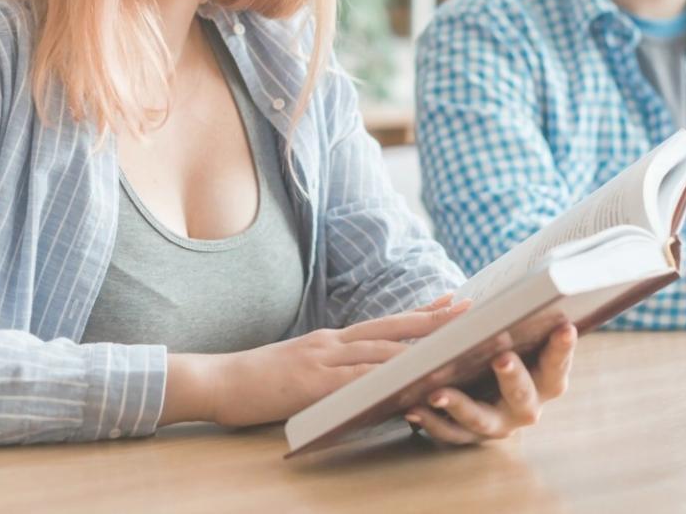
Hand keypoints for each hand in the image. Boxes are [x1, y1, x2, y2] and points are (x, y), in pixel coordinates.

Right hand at [173, 295, 468, 427]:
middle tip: (468, 310)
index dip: (420, 313)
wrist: (217, 380)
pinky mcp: (311, 383)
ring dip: (418, 347)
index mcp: (331, 340)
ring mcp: (322, 361)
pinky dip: (384, 379)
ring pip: (379, 350)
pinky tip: (405, 379)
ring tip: (451, 343)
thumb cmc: (257, 380)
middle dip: (432, 320)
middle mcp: (332, 343)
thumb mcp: (301, 366)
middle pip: (390, 328)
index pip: (384, 323)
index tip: (450, 303)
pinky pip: (354, 380)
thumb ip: (332, 368)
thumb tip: (364, 376)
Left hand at [402, 322, 576, 445]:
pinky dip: (430, 421)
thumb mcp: (511, 335)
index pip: (557, 366)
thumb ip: (516, 320)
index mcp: (543, 380)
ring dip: (459, 405)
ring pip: (480, 420)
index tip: (565, 327)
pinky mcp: (467, 436)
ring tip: (437, 392)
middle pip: (523, 397)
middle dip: (513, 377)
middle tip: (501, 358)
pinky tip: (413, 407)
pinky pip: (448, 433)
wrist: (480, 387)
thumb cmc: (501, 348)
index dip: (562, 349)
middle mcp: (525, 407)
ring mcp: (497, 425)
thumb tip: (522, 289)